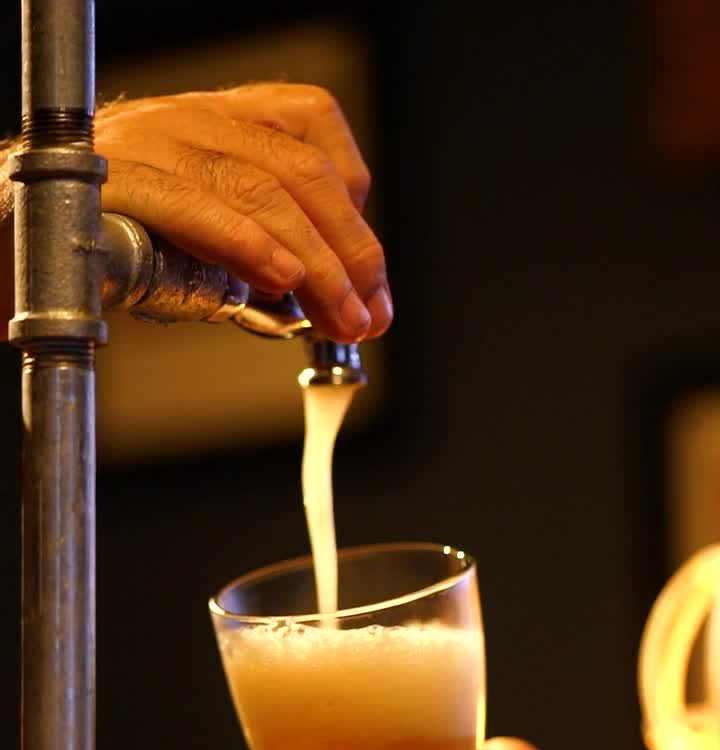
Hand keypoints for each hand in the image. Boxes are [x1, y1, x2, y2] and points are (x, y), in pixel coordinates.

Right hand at [95, 83, 390, 341]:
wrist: (8, 250)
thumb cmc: (102, 252)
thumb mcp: (200, 249)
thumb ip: (263, 262)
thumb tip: (340, 307)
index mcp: (212, 120)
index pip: (308, 122)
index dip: (354, 203)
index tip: (371, 280)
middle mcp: (183, 117)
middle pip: (295, 167)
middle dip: (348, 249)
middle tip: (368, 314)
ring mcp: (144, 141)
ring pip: (256, 186)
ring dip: (312, 262)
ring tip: (337, 316)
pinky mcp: (108, 180)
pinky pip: (189, 201)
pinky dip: (244, 241)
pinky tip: (280, 278)